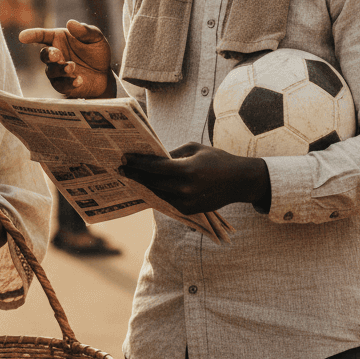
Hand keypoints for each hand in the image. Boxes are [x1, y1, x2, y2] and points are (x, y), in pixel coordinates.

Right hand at [18, 20, 113, 98]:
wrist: (104, 75)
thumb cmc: (97, 53)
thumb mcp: (96, 38)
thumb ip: (85, 31)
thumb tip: (70, 23)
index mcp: (58, 39)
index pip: (42, 36)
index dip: (32, 35)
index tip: (22, 37)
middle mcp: (55, 55)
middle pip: (44, 55)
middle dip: (48, 55)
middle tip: (57, 55)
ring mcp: (57, 71)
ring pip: (50, 71)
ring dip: (60, 69)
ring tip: (72, 67)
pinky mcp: (62, 85)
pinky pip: (60, 85)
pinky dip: (69, 83)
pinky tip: (79, 80)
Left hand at [121, 142, 269, 214]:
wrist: (238, 181)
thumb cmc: (216, 159)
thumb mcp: (194, 148)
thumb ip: (172, 153)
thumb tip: (152, 156)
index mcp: (187, 169)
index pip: (155, 167)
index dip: (138, 163)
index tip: (124, 158)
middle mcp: (185, 188)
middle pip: (152, 182)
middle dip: (135, 174)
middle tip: (121, 168)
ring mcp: (187, 201)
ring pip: (158, 193)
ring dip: (143, 184)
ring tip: (130, 176)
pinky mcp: (189, 210)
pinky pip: (167, 200)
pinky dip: (157, 192)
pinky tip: (146, 186)